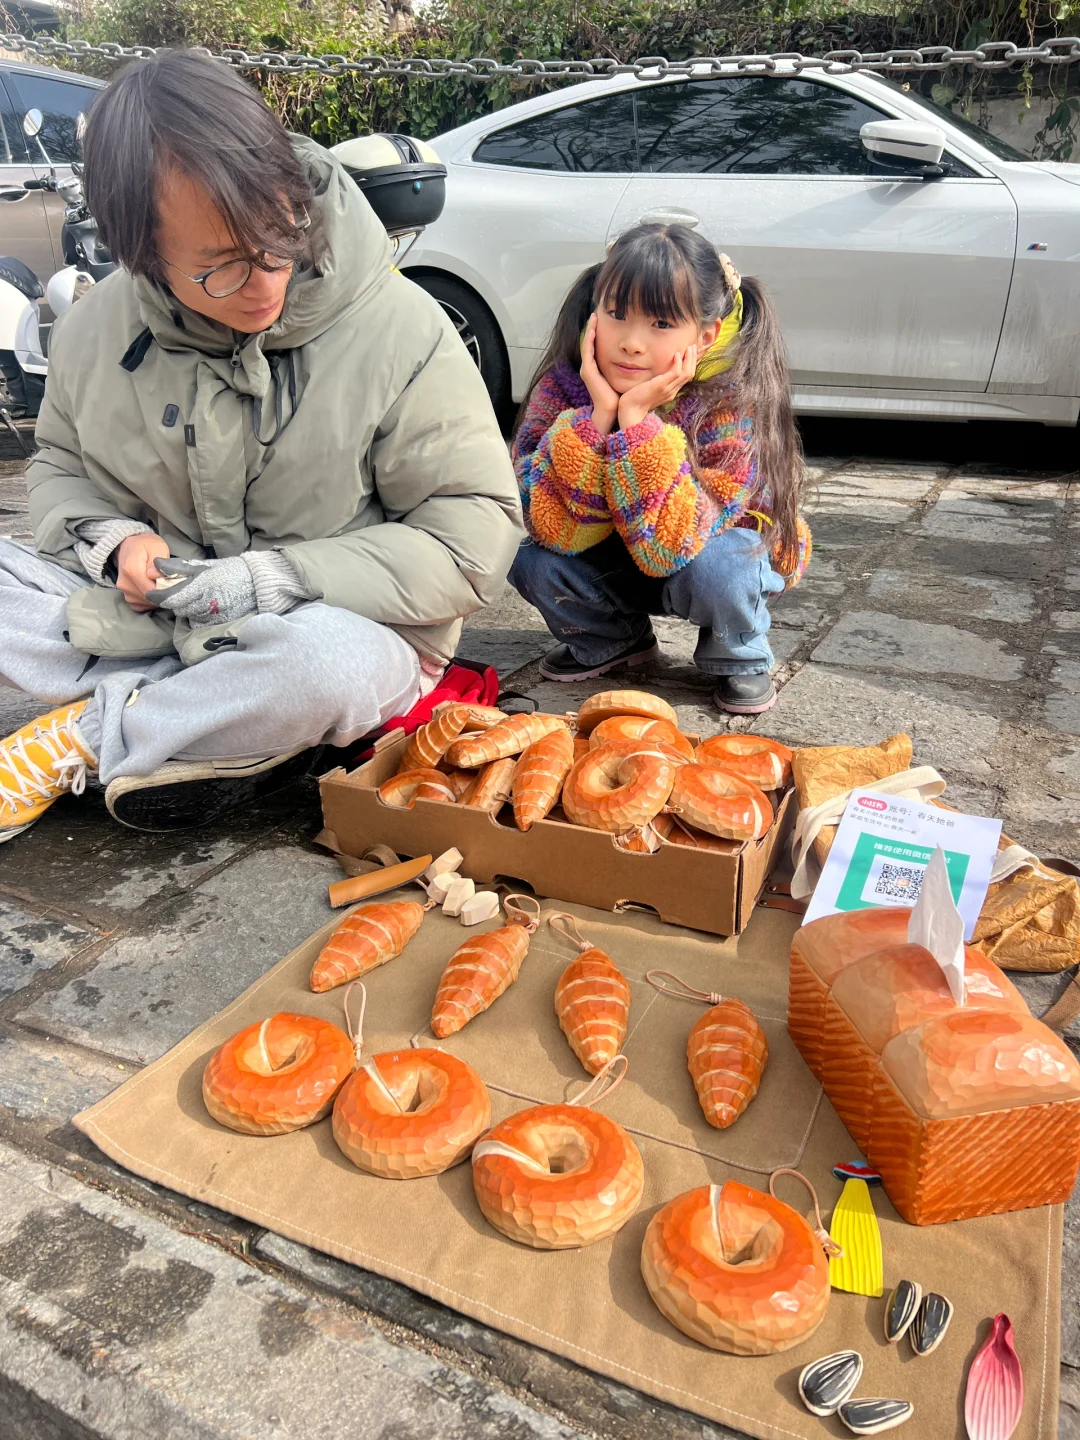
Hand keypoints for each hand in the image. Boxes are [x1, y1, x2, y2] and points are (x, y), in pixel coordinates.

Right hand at [117, 533, 170, 611]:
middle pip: (150, 599)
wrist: (130, 545)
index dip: (165, 590)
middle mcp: (125, 584)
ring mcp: (124, 592)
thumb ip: (158, 562)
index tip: (173, 584)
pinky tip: (154, 590)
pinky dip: (150, 601)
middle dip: (163, 595)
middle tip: (170, 583)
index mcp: (132, 571)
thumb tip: (155, 576)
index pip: (152, 591)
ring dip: (157, 598)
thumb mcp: (157, 547)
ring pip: (147, 603)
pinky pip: (142, 605)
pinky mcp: (127, 597)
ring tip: (161, 585)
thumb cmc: (146, 544)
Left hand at [145, 555, 256, 626]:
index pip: (172, 596)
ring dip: (186, 609)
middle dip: (175, 601)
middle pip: (178, 608)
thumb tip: (156, 565)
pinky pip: (199, 624)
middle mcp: (208, 601)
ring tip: (195, 599)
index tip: (151, 593)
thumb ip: (179, 567)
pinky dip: (197, 617)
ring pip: (188, 616)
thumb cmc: (230, 570)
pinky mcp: (221, 623)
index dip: (158, 596)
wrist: (257, 584)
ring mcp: (215, 615)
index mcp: (203, 584)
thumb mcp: (205, 565)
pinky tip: (203, 609)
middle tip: (178, 593)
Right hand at [579, 313, 618, 434]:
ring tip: (593, 318)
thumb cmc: (620, 396)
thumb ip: (627, 365)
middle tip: (595, 314)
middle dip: (592, 328)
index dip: (598, 333)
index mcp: (597, 368)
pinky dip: (589, 341)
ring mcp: (587, 369)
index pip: (596, 346)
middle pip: (589, 343)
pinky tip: (592, 331)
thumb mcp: (624, 376)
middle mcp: (590, 367)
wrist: (612, 410)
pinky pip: (587, 353)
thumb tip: (640, 356)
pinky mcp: (588, 372)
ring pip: (587, 345)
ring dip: (589, 331)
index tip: (603, 320)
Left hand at [617, 344, 697, 431]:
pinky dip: (678, 363)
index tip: (691, 353)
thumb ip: (656, 381)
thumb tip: (657, 371)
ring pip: (686, 373)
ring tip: (689, 348)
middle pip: (689, 374)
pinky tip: (676, 354)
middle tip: (694, 347)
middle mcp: (672, 392)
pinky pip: (675, 374)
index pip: (686, 377)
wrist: (630, 410)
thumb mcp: (650, 388)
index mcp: (671, 392)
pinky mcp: (660, 386)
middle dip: (693, 359)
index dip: (690, 364)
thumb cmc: (636, 399)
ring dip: (689, 359)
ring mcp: (667, 390)